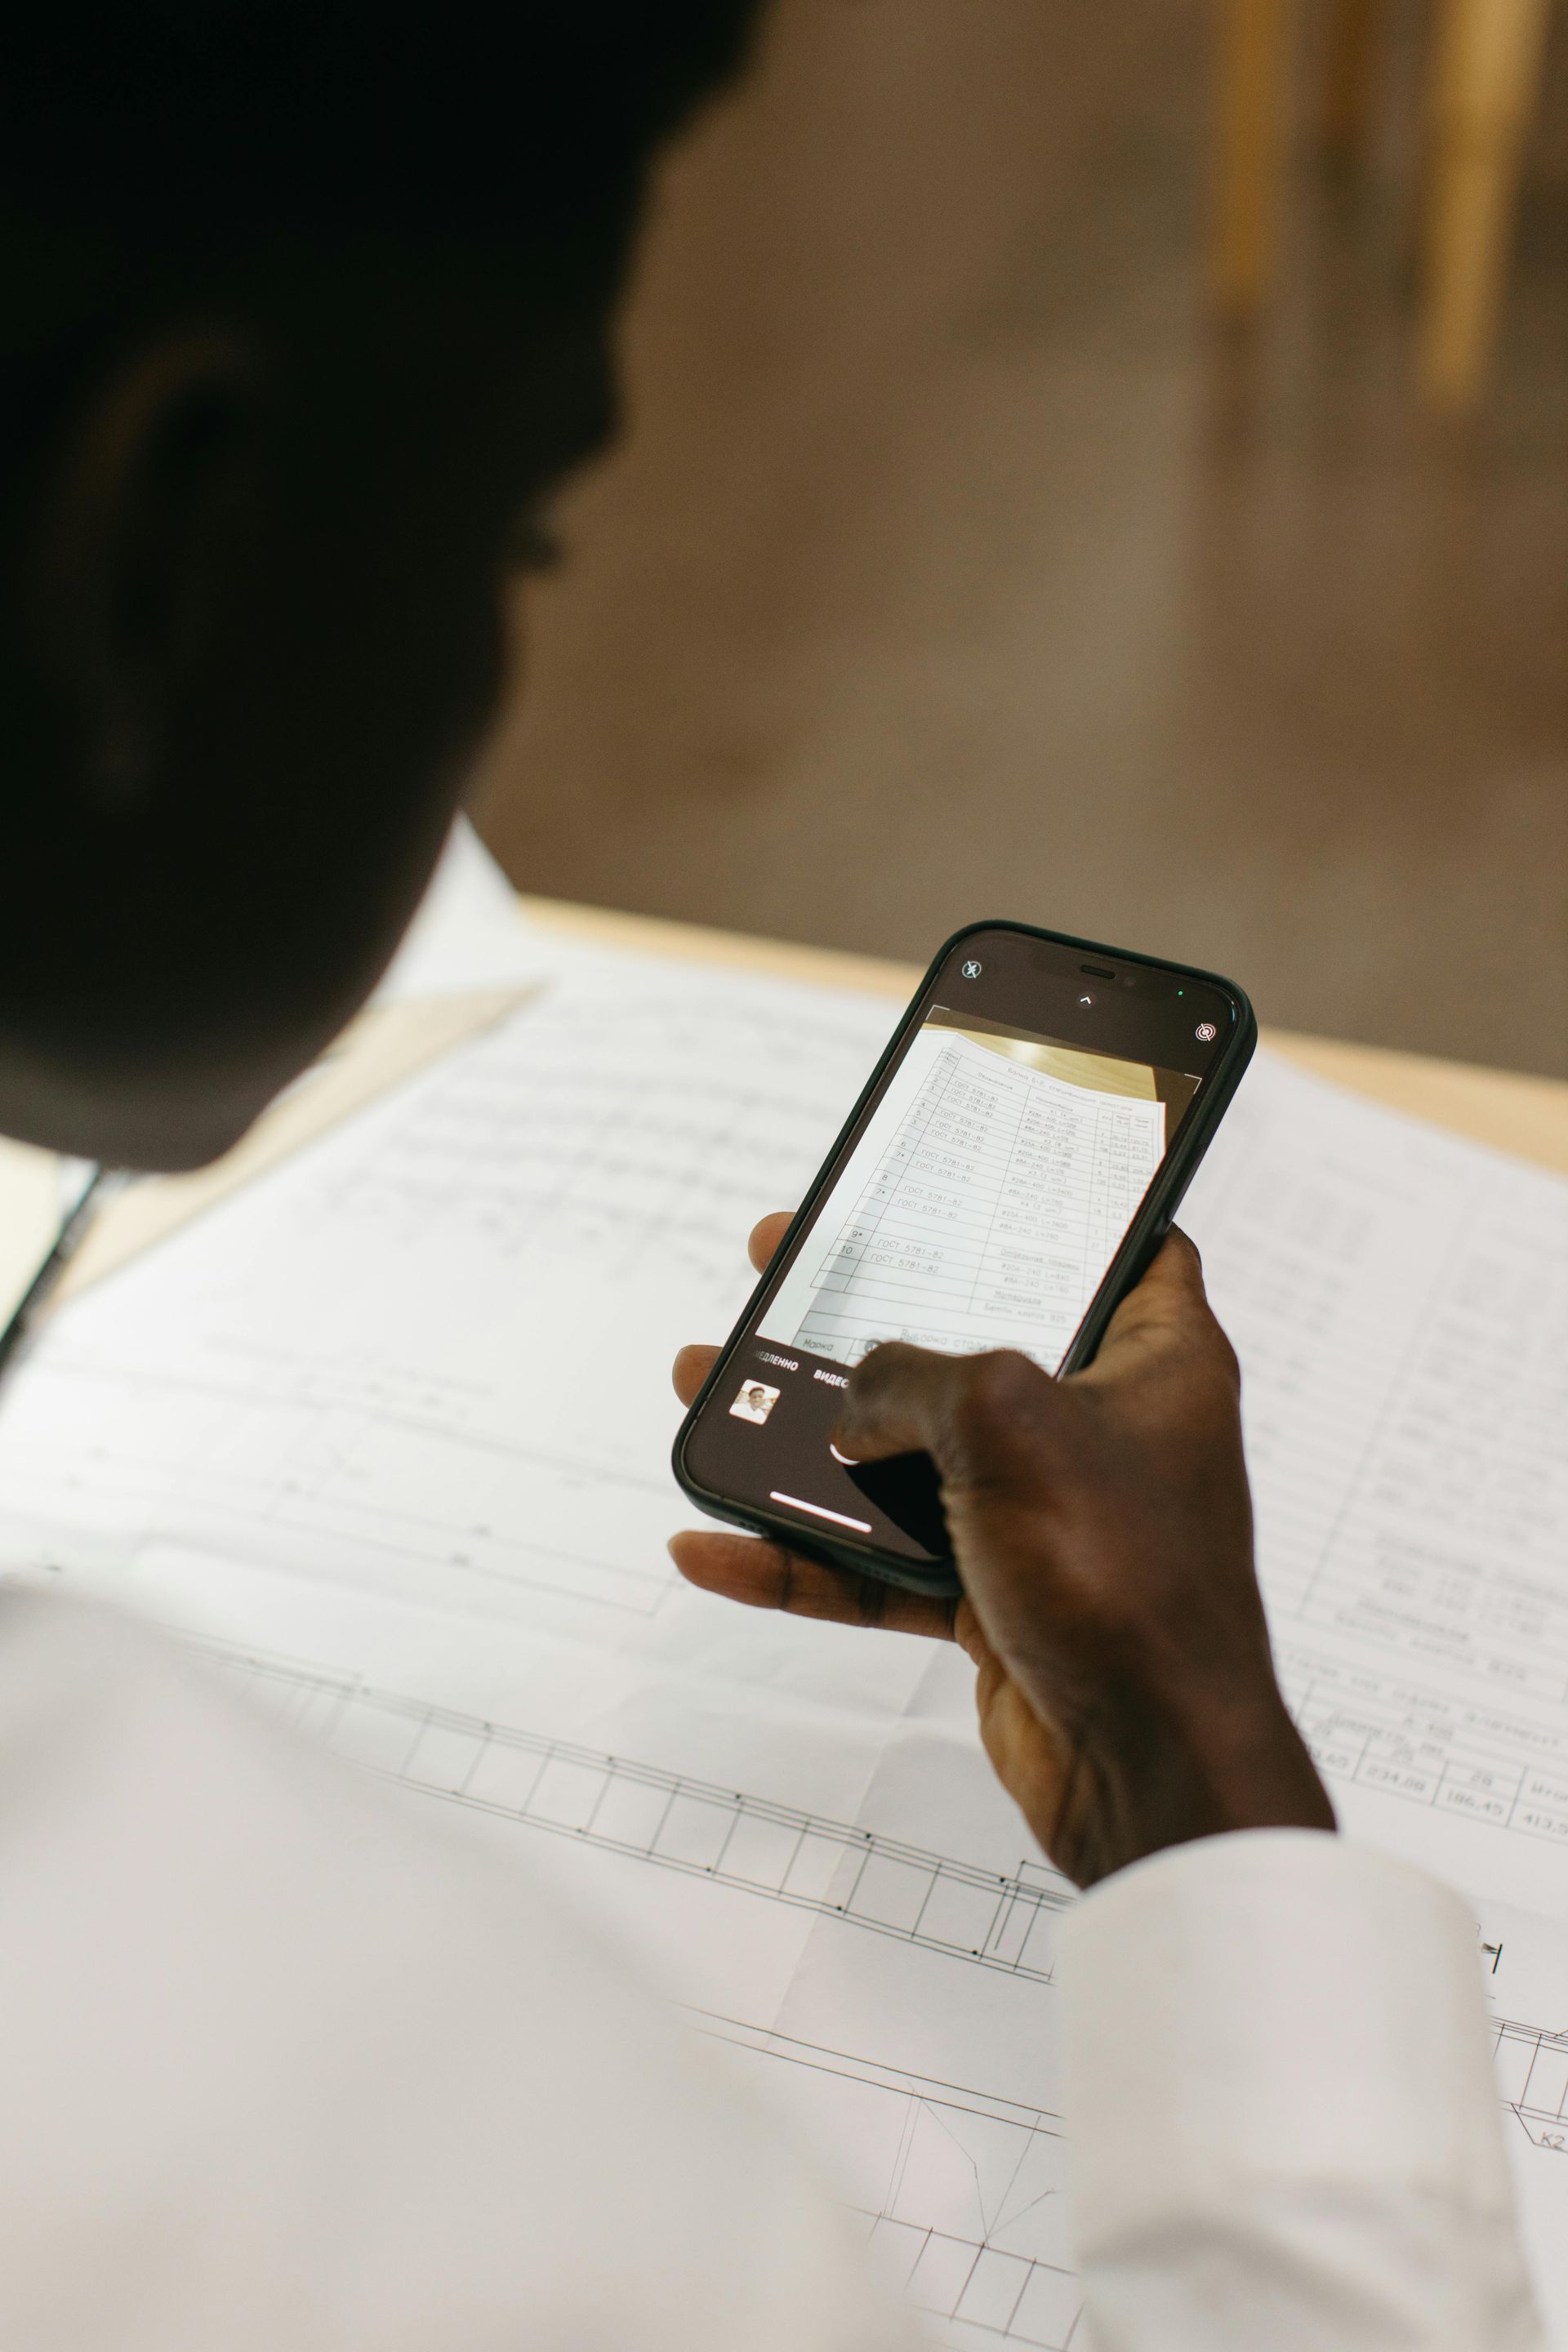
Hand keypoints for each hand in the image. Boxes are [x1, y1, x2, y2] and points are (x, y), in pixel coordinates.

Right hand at [672, 1216, 1332, 1888]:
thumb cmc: (1128, 1583)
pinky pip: (882, 1564)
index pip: (1118, 1243)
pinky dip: (803, 1557)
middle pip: (970, 1342)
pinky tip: (718, 1544)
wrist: (1151, 1770)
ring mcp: (1047, 1516)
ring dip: (805, 1436)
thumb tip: (851, 1399)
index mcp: (1157, 1358)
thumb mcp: (1007, 1422)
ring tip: (709, 1388)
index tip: (967, 1173)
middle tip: (786, 1269)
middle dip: (866, 1314)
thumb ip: (912, 1377)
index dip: (1047, 1201)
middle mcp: (1103, 1428)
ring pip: (908, 1454)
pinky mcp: (999, 1597)